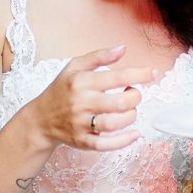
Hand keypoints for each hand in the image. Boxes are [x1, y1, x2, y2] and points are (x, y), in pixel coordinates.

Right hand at [29, 45, 157, 151]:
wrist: (40, 119)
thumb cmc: (61, 90)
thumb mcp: (74, 67)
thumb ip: (99, 56)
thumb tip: (123, 48)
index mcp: (82, 81)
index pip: (118, 77)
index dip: (140, 74)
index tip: (152, 73)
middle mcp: (82, 103)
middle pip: (120, 102)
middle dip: (135, 97)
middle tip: (134, 94)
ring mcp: (82, 124)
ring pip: (116, 123)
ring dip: (131, 116)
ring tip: (130, 110)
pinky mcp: (83, 141)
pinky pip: (107, 144)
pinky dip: (124, 141)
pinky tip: (135, 134)